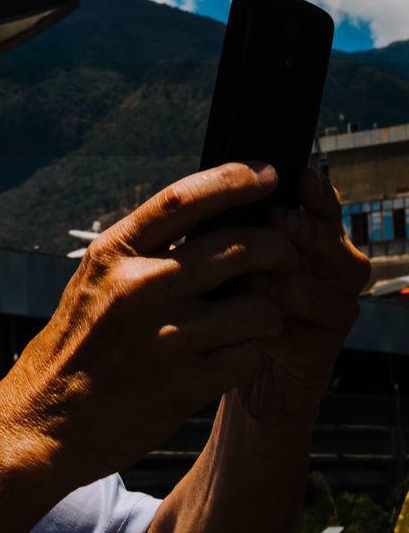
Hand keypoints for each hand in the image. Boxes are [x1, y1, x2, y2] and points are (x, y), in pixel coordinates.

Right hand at [0, 163, 303, 486]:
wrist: (45, 420)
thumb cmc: (77, 348)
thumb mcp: (94, 282)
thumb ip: (141, 251)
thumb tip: (209, 218)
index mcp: (113, 254)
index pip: (184, 198)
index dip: (233, 179)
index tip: (266, 172)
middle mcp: (139, 287)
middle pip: (239, 247)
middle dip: (277, 249)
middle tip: (285, 255)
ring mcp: (164, 336)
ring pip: (258, 306)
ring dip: (269, 313)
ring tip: (255, 320)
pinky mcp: (183, 383)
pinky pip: (248, 356)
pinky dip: (249, 356)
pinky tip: (229, 359)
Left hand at [230, 168, 369, 427]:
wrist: (228, 365)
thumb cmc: (221, 298)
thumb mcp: (222, 257)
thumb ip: (229, 227)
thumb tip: (211, 190)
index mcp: (308, 239)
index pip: (321, 208)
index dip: (317, 194)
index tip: (301, 178)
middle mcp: (330, 270)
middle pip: (330, 243)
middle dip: (303, 231)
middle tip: (278, 221)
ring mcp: (331, 310)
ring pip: (317, 289)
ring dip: (281, 282)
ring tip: (247, 278)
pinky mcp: (319, 350)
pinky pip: (304, 334)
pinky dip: (272, 326)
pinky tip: (245, 324)